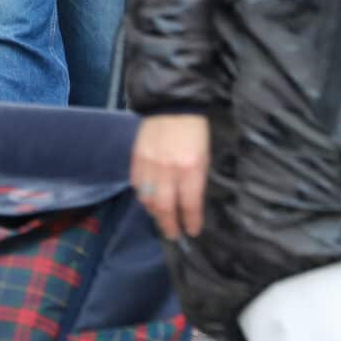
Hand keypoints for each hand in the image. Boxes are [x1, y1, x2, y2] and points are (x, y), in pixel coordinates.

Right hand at [131, 113, 209, 240]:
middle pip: (164, 207)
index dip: (190, 221)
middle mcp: (168, 170)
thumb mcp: (204, 156)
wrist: (171, 105)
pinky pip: (137, 185)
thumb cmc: (194, 132)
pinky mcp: (136, 158)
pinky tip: (148, 199)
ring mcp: (149, 164)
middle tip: (173, 234)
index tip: (192, 231)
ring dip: (154, 212)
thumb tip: (189, 202)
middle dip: (169, 225)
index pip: (189, 204)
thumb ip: (196, 180)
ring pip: (147, 199)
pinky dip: (142, 195)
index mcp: (190, 168)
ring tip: (161, 218)